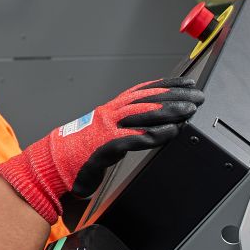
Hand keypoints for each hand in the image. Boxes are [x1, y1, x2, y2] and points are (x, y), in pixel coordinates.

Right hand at [0, 78, 201, 222]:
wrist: (52, 168)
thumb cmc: (78, 155)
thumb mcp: (106, 136)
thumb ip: (125, 129)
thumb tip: (150, 127)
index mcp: (110, 110)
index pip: (143, 91)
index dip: (167, 85)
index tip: (187, 82)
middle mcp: (109, 114)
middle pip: (147, 99)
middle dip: (175, 95)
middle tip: (197, 95)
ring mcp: (106, 128)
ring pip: (143, 114)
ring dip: (170, 111)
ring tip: (190, 110)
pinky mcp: (105, 146)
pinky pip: (135, 138)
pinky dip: (156, 134)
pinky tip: (172, 132)